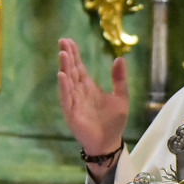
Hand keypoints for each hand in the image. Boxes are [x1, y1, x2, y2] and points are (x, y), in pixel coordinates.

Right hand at [57, 38, 128, 167]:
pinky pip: (66, 98)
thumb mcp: (121, 97)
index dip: (74, 54)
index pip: (79, 67)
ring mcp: (74, 102)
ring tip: (63, 54)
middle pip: (71, 71)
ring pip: (67, 82)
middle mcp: (79, 92)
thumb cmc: (113, 121)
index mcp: (89, 87)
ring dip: (64, 68)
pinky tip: (62, 76)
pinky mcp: (72, 113)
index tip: (69, 40)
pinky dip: (64, 87)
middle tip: (63, 41)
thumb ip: (119, 79)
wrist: (109, 142)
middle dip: (67, 56)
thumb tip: (119, 58)